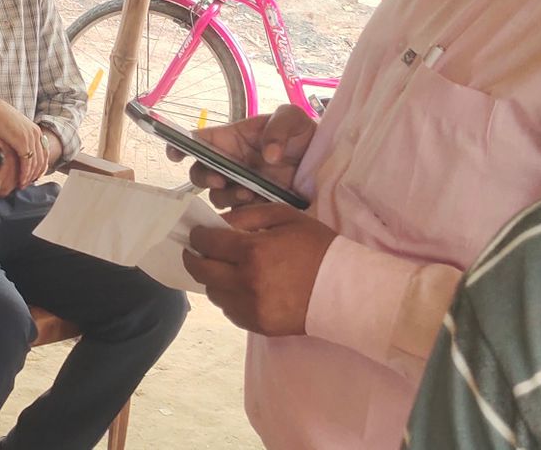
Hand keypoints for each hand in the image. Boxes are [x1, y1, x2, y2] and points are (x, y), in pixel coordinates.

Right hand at [0, 97, 46, 185]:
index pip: (44, 153)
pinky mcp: (22, 143)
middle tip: (28, 183)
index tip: (34, 176)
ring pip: (35, 163)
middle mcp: (36, 134)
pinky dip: (25, 174)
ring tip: (23, 185)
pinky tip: (20, 181)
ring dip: (30, 177)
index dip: (41, 166)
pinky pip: (27, 163)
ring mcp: (31, 138)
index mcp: (36, 130)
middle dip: (36, 174)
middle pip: (42, 160)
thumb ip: (20, 138)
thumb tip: (19, 150)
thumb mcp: (14, 129)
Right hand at [169, 104, 315, 207]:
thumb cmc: (302, 134)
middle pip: (199, 172)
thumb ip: (279, 128)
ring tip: (247, 193)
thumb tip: (269, 155)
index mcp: (231, 139)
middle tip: (220, 179)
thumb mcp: (293, 118)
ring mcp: (240, 185)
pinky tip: (259, 205)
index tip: (176, 154)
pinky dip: (243, 212)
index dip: (180, 145)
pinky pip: (238, 214)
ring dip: (226, 195)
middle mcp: (230, 163)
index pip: (197, 141)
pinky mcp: (255, 206)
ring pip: (216, 195)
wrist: (324, 162)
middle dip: (203, 176)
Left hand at [184, 204, 335, 334]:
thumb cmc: (317, 247)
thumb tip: (220, 223)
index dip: (197, 236)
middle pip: (202, 271)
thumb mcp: (285, 217)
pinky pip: (229, 311)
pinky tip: (239, 287)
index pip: (207, 243)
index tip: (197, 233)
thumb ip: (248, 215)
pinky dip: (228, 297)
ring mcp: (251, 308)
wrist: (346, 290)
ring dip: (212, 278)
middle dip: (194, 257)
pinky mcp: (259, 326)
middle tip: (195, 250)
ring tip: (222, 268)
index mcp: (253, 251)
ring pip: (214, 293)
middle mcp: (246, 282)